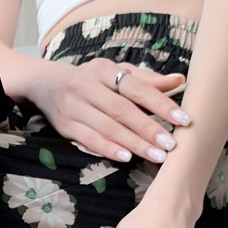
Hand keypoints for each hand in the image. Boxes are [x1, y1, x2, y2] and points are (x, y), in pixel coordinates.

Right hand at [30, 58, 191, 164]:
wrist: (45, 84)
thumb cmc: (90, 79)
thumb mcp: (115, 72)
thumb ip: (146, 79)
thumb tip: (179, 80)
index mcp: (103, 69)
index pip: (136, 87)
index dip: (160, 103)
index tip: (182, 119)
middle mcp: (85, 86)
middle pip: (121, 110)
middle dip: (148, 128)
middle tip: (171, 144)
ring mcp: (73, 107)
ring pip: (107, 127)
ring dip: (133, 143)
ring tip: (156, 155)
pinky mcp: (65, 126)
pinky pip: (89, 140)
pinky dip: (108, 149)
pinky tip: (126, 157)